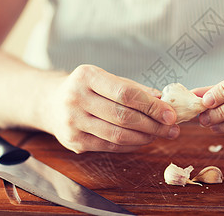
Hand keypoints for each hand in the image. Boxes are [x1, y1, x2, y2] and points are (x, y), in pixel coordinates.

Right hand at [42, 65, 179, 152]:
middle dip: (154, 125)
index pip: (125, 93)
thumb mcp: (106, 79)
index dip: (151, 106)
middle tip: (172, 128)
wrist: (51, 103)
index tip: (171, 114)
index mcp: (86, 76)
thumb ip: (134, 88)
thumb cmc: (86, 88)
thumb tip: (163, 100)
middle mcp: (76, 98)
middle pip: (123, 116)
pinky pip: (110, 146)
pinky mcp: (74, 142)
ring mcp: (73, 122)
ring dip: (145, 137)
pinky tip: (143, 140)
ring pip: (118, 135)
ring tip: (160, 134)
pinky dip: (131, 145)